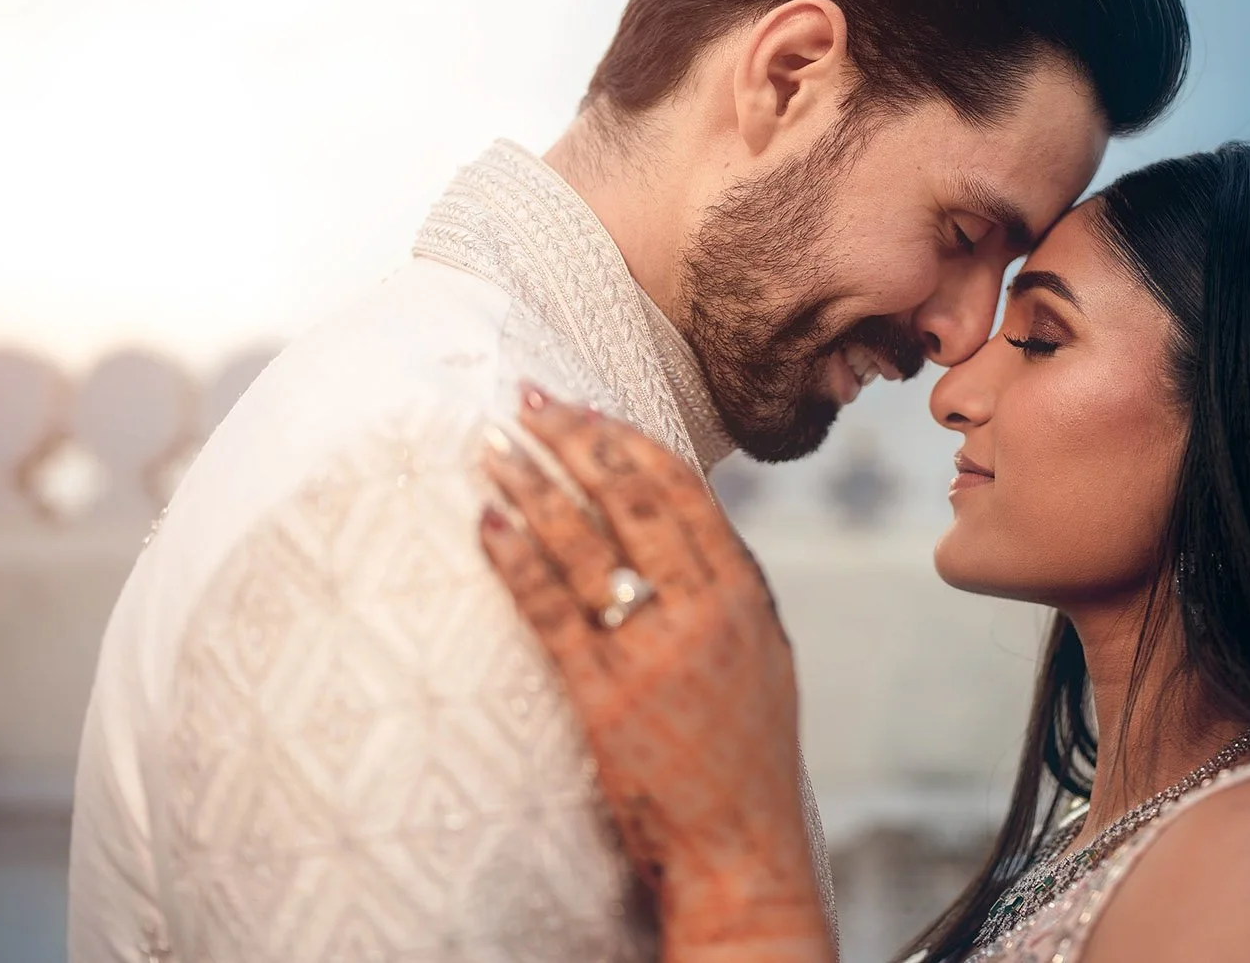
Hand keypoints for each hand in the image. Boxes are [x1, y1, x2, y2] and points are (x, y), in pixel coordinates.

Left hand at [479, 388, 833, 962]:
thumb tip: (680, 525)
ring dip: (531, 484)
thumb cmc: (747, 755)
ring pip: (584, 543)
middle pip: (630, 497)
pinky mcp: (606, 698)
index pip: (680, 487)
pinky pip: (551, 609)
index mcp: (743, 593)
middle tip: (524, 401)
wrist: (742, 848)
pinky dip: (516, 558)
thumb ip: (724, 588)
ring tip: (488, 445)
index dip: (623, 437)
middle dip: (572, 437)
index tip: (579, 403)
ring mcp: (655, 652)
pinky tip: (488, 521)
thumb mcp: (761, 654)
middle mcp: (704, 610)